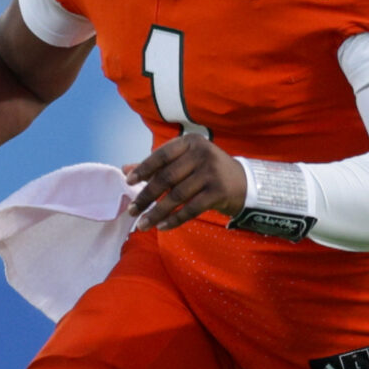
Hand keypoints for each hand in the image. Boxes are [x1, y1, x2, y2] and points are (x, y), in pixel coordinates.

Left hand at [127, 132, 245, 231]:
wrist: (243, 183)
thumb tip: (125, 170)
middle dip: (146, 196)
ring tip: (142, 224)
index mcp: (191, 142)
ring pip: (177, 196)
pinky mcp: (219, 192)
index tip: (128, 182)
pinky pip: (191, 209)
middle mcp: (202, 154)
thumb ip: (156, 166)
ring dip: (157, 212)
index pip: (162, 155)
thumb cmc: (206, 171)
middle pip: (167, 178)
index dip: (144, 169)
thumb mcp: (184, 162)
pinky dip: (174, 219)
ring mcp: (212, 173)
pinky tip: (162, 226)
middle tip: (131, 210)